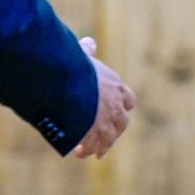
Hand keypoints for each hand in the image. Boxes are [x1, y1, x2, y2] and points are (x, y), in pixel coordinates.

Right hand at [73, 37, 135, 158]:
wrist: (66, 82)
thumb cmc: (72, 66)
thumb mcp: (82, 56)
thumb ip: (87, 52)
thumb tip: (89, 42)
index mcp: (115, 86)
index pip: (128, 100)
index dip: (122, 106)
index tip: (116, 110)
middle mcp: (114, 106)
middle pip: (122, 123)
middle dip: (114, 130)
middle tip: (106, 136)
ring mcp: (105, 122)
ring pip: (109, 139)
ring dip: (101, 146)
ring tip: (90, 152)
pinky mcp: (93, 133)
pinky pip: (92, 146)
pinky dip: (87, 150)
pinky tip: (79, 152)